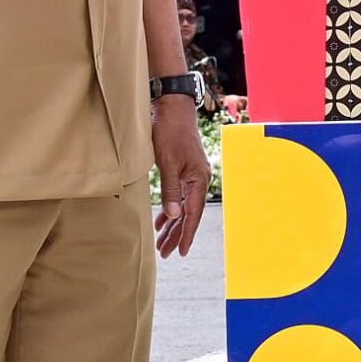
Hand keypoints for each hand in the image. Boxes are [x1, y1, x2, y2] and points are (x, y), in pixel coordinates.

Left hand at [152, 102, 210, 254]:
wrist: (173, 108)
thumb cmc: (170, 132)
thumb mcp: (168, 162)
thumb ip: (171, 190)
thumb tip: (175, 216)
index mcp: (199, 180)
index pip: (193, 214)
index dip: (186, 234)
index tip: (180, 252)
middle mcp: (198, 180)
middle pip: (188, 214)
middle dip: (176, 234)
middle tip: (165, 253)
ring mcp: (191, 176)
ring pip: (182, 207)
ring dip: (172, 225)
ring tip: (162, 242)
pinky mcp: (183, 171)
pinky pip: (178, 197)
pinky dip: (170, 210)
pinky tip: (162, 221)